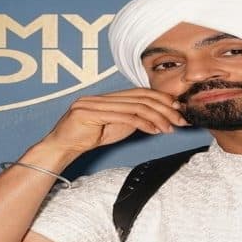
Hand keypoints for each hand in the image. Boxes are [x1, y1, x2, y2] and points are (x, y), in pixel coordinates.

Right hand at [40, 88, 189, 153]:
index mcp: (106, 97)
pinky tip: (154, 130)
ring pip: (134, 107)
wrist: (61, 147)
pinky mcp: (89, 114)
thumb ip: (131, 119)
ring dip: (157, 117)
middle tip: (180, 119)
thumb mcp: (114, 128)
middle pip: (140, 97)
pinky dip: (143, 123)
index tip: (178, 109)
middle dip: (164, 108)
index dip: (161, 99)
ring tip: (169, 128)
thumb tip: (156, 117)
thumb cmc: (86, 138)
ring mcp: (93, 103)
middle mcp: (100, 96)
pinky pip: (123, 117)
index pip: (139, 93)